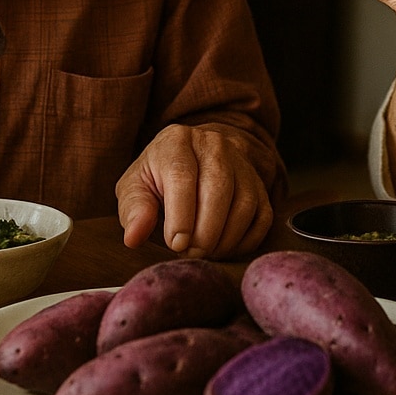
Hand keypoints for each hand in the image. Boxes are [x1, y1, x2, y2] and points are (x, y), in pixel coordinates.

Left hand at [115, 123, 274, 259]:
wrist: (191, 160)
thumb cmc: (158, 178)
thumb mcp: (136, 188)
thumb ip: (134, 210)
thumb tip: (133, 237)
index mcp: (177, 141)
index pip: (182, 176)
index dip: (181, 215)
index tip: (176, 244)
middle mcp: (214, 145)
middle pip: (219, 188)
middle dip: (205, 230)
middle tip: (191, 253)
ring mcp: (241, 162)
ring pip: (245, 202)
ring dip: (226, 237)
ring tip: (205, 252)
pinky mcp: (258, 183)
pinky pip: (262, 215)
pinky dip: (245, 240)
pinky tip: (224, 249)